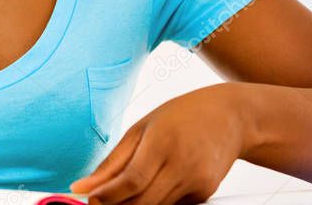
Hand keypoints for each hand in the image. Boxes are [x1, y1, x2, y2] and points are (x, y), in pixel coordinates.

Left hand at [69, 83, 248, 203]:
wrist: (230, 117)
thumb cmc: (180, 116)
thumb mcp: (141, 128)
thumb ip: (112, 162)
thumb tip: (81, 188)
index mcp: (162, 142)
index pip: (132, 181)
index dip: (108, 196)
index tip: (90, 200)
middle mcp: (182, 164)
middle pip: (143, 202)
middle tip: (100, 202)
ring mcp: (198, 182)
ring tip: (123, 193)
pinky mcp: (206, 193)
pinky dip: (157, 201)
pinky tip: (157, 184)